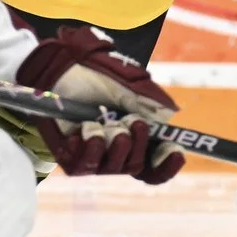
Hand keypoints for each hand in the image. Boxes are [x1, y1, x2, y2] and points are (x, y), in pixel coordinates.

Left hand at [20, 26, 183, 181]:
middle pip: (137, 167)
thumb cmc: (95, 76)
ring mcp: (94, 157)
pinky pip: (88, 164)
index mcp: (134, 136)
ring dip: (115, 143)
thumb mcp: (130, 85)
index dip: (167, 164)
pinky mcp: (71, 158)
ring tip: (104, 122)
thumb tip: (171, 117)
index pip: (154, 164)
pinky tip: (88, 128)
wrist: (60, 69)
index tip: (175, 150)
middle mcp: (115, 151)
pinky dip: (92, 145)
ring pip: (115, 167)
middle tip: (131, 121)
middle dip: (138, 143)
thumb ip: (150, 103)